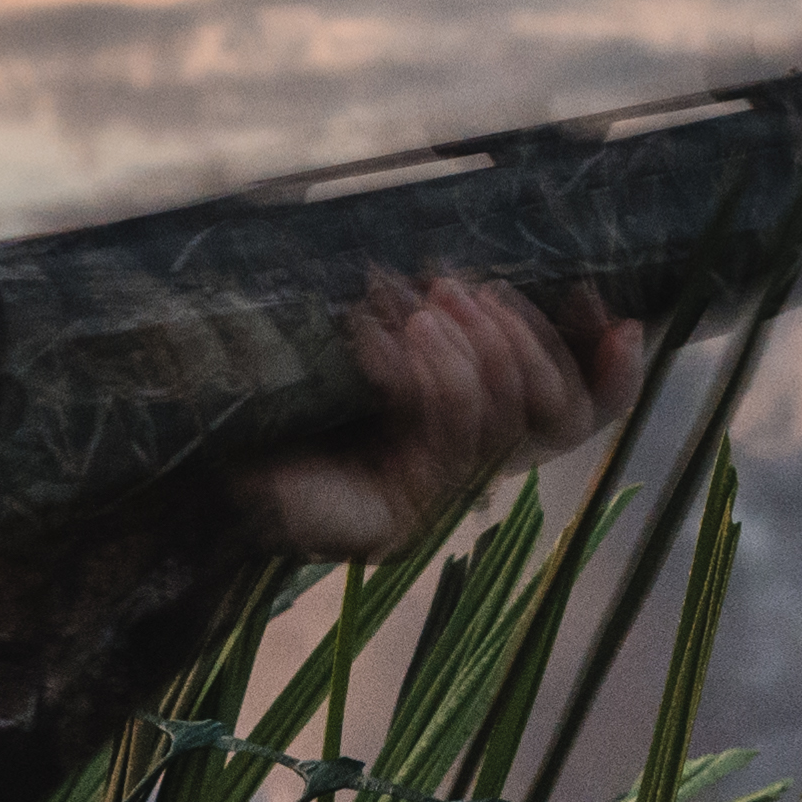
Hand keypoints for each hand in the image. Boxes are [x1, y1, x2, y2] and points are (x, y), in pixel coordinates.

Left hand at [236, 274, 650, 562]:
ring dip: (475, 352)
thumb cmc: (263, 396)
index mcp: (463, 437)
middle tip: (466, 292)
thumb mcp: (356, 342)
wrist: (179, 457)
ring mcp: (427, 502)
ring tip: (426, 304)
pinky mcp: (388, 520)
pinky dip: (428, 377)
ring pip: (502, 423)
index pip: (571, 420)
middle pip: (550, 418)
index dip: (612, 378)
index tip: (622, 320)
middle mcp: (457, 479)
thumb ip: (422, 317)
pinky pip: (443, 438)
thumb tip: (484, 281)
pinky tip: (388, 338)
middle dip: (522, 342)